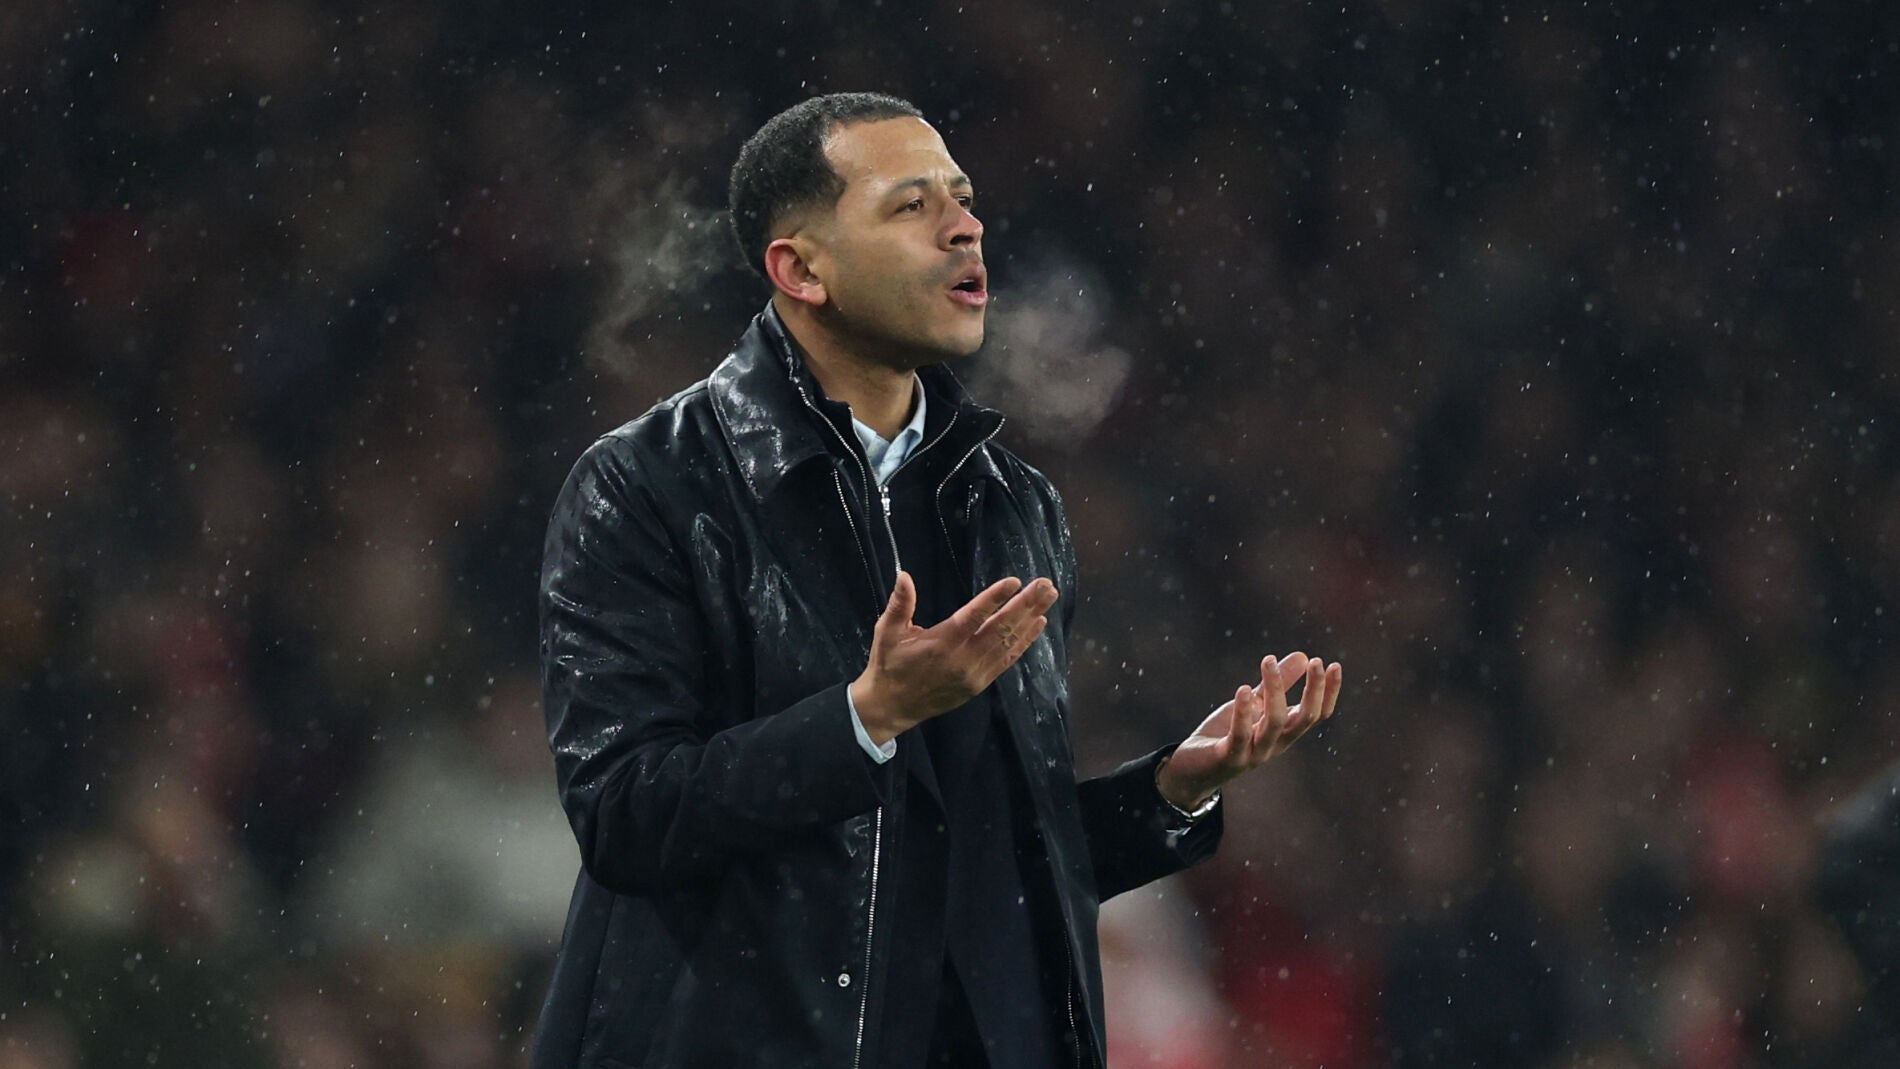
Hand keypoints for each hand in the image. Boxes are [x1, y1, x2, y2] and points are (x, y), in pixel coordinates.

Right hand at [850, 572, 1058, 744]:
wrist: (893, 706)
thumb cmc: (889, 664)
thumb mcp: (887, 632)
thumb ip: (899, 604)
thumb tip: (904, 576)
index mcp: (940, 644)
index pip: (972, 618)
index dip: (994, 599)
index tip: (1014, 582)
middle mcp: (962, 660)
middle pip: (1000, 629)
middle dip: (1025, 605)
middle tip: (1045, 585)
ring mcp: (974, 674)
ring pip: (1008, 644)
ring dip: (1030, 619)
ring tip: (1049, 597)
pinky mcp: (980, 684)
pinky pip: (1007, 660)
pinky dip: (1025, 642)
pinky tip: (1038, 624)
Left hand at [1156, 652, 1342, 810]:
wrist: (1193, 769)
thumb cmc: (1225, 734)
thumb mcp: (1254, 705)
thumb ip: (1276, 685)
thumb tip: (1303, 656)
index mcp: (1284, 733)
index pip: (1316, 715)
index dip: (1329, 693)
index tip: (1335, 665)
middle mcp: (1275, 744)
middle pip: (1304, 719)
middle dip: (1313, 691)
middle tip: (1316, 662)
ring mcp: (1253, 753)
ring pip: (1274, 724)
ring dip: (1275, 691)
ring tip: (1269, 661)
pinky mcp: (1229, 757)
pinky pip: (1240, 735)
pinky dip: (1243, 713)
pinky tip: (1244, 690)